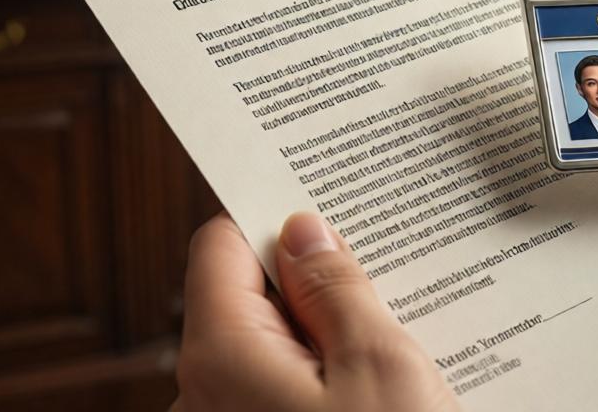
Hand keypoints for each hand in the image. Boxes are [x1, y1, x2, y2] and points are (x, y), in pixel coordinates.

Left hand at [173, 212, 457, 411]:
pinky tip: (380, 385)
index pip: (221, 246)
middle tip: (380, 276)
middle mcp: (203, 395)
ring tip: (394, 340)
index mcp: (222, 358)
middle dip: (314, 280)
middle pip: (249, 298)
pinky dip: (325, 376)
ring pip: (272, 347)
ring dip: (327, 334)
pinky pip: (282, 387)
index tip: (324, 205)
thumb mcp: (379, 365)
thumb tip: (307, 232)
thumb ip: (337, 290)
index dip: (273, 216)